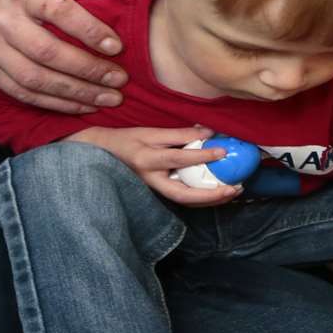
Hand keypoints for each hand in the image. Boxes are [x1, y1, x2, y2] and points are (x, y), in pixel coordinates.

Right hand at [0, 0, 127, 112]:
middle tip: (119, 79)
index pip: (58, 9)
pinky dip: (57, 104)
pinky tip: (84, 105)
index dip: (88, 29)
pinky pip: (25, 94)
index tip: (116, 46)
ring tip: (109, 97)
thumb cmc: (24, 2)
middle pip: (46, 50)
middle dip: (87, 68)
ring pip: (35, 78)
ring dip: (75, 92)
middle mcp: (5, 20)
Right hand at [70, 125, 242, 206]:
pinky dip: (201, 197)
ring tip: (232, 191)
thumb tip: (207, 132)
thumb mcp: (148, 132)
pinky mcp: (157, 194)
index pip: (178, 158)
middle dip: (211, 195)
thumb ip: (177, 134)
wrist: (98, 156)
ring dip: (210, 199)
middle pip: (183, 194)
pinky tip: (218, 192)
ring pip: (185, 200)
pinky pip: (182, 198)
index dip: (202, 155)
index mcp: (147, 159)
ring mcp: (153, 190)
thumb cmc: (124, 141)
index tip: (222, 150)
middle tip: (234, 188)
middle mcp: (150, 179)